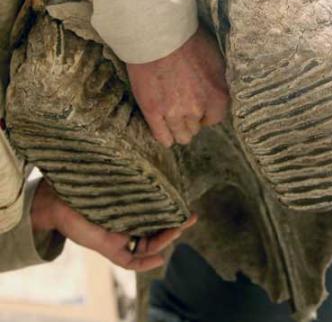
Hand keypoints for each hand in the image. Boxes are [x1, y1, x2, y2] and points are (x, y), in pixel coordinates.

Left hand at [31, 180, 196, 271]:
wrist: (55, 199)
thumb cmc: (84, 184)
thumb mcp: (113, 178)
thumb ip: (130, 173)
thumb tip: (149, 153)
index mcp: (132, 209)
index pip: (158, 213)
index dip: (173, 212)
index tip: (188, 205)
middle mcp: (129, 224)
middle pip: (158, 230)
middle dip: (176, 226)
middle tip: (191, 216)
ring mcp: (120, 238)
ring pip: (149, 245)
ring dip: (166, 240)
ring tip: (178, 229)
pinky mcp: (109, 248)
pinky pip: (131, 261)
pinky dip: (146, 263)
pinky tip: (161, 258)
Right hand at [127, 27, 228, 146]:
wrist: (158, 35)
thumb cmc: (188, 39)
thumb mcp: (215, 57)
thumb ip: (218, 80)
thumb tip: (217, 86)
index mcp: (218, 96)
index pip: (216, 118)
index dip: (207, 113)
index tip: (200, 107)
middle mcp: (199, 109)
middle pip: (197, 127)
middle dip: (192, 119)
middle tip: (184, 107)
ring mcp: (175, 113)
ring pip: (181, 135)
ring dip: (179, 129)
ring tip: (174, 120)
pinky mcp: (153, 111)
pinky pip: (162, 135)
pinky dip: (165, 136)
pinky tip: (165, 134)